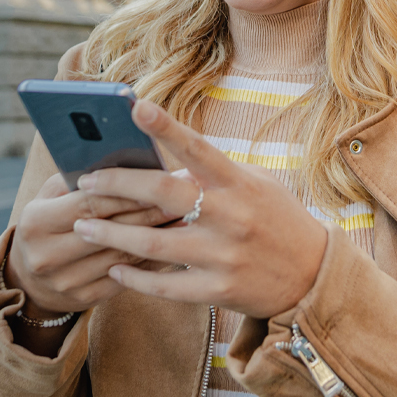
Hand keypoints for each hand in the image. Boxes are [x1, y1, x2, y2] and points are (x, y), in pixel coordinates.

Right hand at [4, 171, 171, 319]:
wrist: (32, 279)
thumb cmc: (49, 223)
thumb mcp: (50, 198)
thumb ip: (77, 181)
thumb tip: (120, 162)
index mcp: (35, 223)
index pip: (89, 204)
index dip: (126, 192)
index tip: (158, 180)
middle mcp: (46, 255)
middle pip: (109, 230)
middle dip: (148, 213)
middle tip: (181, 198)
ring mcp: (66, 281)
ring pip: (121, 256)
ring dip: (157, 237)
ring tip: (185, 219)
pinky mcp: (84, 299)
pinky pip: (126, 278)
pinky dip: (152, 262)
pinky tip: (173, 246)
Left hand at [72, 100, 327, 319]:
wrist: (314, 278)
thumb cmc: (278, 222)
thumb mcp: (257, 186)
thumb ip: (214, 175)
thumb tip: (163, 164)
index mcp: (240, 183)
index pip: (198, 147)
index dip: (166, 125)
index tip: (134, 105)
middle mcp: (231, 216)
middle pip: (163, 194)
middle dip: (118, 185)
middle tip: (86, 182)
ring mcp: (224, 255)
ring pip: (153, 243)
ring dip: (111, 234)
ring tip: (82, 225)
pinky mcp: (219, 290)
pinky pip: (165, 286)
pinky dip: (135, 278)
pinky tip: (114, 269)